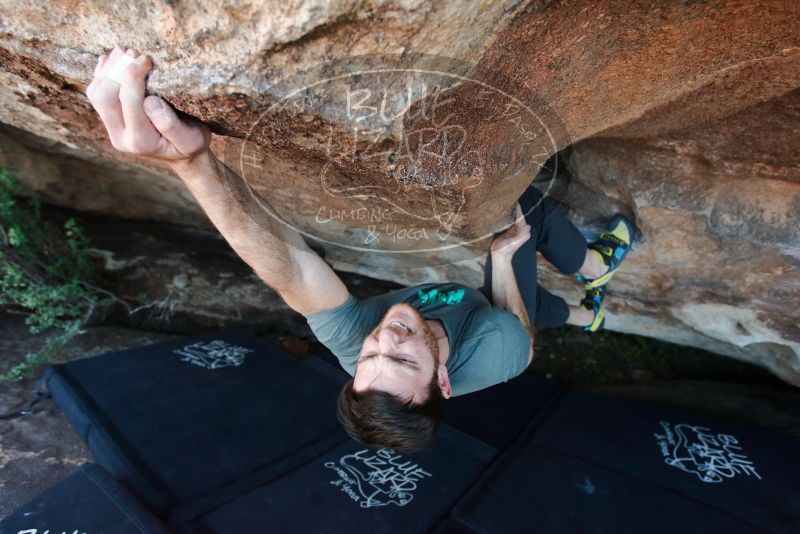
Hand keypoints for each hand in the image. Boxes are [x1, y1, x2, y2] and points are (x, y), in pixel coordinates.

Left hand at [85, 46, 210, 166]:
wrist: (182, 155)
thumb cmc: (191, 144)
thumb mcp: (193, 140)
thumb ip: (172, 126)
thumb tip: (150, 101)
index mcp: (141, 141)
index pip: (129, 101)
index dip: (133, 76)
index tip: (146, 59)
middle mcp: (121, 136)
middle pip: (104, 97)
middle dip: (116, 70)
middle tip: (133, 52)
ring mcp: (112, 128)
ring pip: (96, 93)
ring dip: (107, 69)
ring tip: (123, 51)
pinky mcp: (110, 120)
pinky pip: (96, 93)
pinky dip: (103, 73)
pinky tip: (114, 59)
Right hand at [490, 203, 530, 259]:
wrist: (499, 256)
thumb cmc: (507, 250)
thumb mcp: (514, 243)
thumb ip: (521, 236)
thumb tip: (528, 226)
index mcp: (521, 230)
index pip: (521, 217)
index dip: (518, 209)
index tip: (515, 201)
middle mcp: (518, 229)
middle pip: (517, 216)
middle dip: (514, 209)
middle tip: (508, 199)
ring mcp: (512, 230)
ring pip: (512, 218)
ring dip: (509, 212)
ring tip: (504, 203)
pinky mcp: (506, 231)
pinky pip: (507, 221)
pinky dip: (505, 216)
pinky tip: (500, 212)